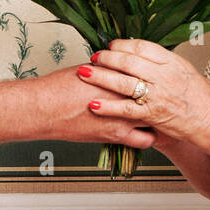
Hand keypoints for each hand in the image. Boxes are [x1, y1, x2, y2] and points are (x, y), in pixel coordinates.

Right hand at [37, 65, 156, 149]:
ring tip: (155, 117)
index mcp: (120, 75)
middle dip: (161, 98)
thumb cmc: (61, 87)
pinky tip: (143, 133)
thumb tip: (118, 68)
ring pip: (155, 119)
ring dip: (156, 118)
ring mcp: (123, 116)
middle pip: (157, 96)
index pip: (149, 74)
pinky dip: (147, 137)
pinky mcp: (116, 135)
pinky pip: (144, 140)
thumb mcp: (90, 70)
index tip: (158, 80)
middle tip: (163, 99)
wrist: (45, 107)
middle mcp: (125, 95)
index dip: (156, 78)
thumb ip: (110, 71)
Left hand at [81, 39, 209, 147]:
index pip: (142, 46)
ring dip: (100, 76)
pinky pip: (125, 109)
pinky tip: (94, 104)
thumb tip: (141, 53)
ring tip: (84, 73)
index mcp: (172, 61)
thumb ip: (163, 62)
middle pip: (128, 61)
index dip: (123, 45)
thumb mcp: (185, 71)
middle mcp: (164, 75)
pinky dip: (108, 106)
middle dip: (106, 57)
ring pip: (123, 81)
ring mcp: (158, 95)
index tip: (112, 46)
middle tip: (94, 56)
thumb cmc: (201, 98)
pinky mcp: (153, 115)